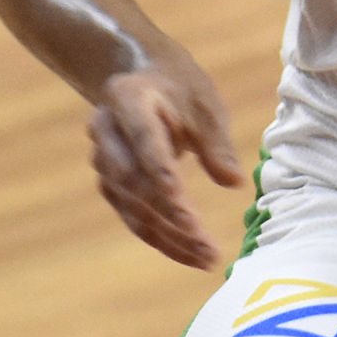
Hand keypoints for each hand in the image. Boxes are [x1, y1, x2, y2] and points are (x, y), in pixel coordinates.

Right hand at [87, 55, 246, 268]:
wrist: (142, 79)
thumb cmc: (179, 89)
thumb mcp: (205, 103)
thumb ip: (216, 143)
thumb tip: (233, 182)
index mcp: (128, 99)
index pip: (142, 137)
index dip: (159, 168)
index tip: (180, 198)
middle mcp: (106, 131)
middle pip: (134, 180)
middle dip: (170, 213)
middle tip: (205, 242)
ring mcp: (102, 160)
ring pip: (132, 206)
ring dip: (169, 235)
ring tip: (207, 257)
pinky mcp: (110, 184)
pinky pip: (133, 217)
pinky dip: (161, 239)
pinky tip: (190, 255)